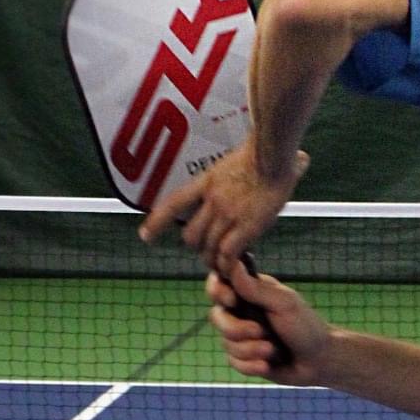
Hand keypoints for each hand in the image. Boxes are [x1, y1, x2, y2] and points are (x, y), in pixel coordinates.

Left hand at [140, 137, 307, 276]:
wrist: (274, 152)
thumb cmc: (267, 151)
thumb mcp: (237, 160)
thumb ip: (236, 172)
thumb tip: (263, 162)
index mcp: (206, 183)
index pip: (173, 204)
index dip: (156, 223)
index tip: (145, 237)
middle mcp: (212, 200)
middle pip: (191, 236)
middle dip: (198, 249)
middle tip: (210, 254)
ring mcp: (227, 214)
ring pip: (209, 249)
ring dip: (215, 261)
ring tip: (223, 267)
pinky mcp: (246, 226)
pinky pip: (229, 254)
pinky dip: (230, 265)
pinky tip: (236, 269)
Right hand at [206, 263, 330, 383]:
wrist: (318, 361)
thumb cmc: (305, 326)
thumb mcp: (283, 303)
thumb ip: (255, 288)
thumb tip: (231, 264)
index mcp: (250, 292)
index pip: (219, 284)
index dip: (218, 291)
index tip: (233, 300)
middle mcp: (242, 312)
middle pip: (217, 317)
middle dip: (237, 329)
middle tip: (261, 332)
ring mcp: (242, 336)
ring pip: (226, 343)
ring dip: (250, 349)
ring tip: (272, 350)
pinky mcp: (244, 357)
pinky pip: (233, 362)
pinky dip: (251, 365)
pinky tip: (267, 365)